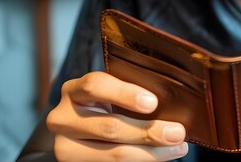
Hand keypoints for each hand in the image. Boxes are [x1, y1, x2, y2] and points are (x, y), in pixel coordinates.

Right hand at [46, 71, 187, 161]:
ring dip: (151, 154)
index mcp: (72, 91)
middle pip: (109, 127)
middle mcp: (62, 118)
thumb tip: (173, 103)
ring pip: (113, 155)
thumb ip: (130, 93)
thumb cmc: (105, 107)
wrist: (82, 134)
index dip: (124, 93)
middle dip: (148, 132)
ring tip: (177, 147)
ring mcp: (65, 147)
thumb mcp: (110, 95)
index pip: (94, 86)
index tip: (153, 102)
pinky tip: (161, 157)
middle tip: (177, 132)